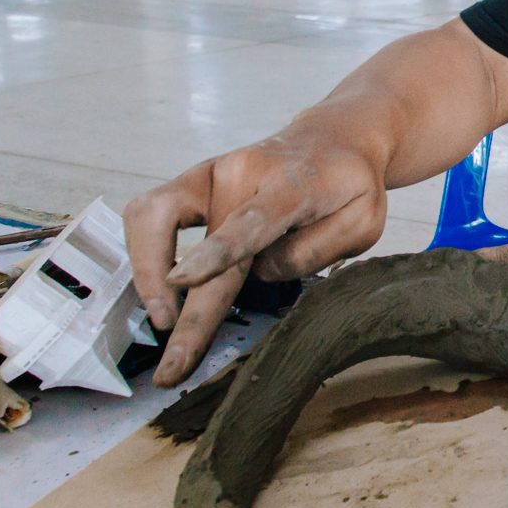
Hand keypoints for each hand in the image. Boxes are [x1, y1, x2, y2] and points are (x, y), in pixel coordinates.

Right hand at [124, 128, 388, 386]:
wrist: (333, 140)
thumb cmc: (349, 186)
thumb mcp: (363, 222)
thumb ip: (315, 249)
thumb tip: (259, 270)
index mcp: (292, 184)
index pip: (251, 221)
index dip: (216, 252)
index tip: (184, 281)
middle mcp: (242, 172)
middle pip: (202, 244)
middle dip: (184, 309)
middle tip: (171, 367)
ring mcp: (210, 172)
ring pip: (153, 217)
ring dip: (147, 272)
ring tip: (162, 320)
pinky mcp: (191, 180)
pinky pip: (150, 212)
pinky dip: (144, 251)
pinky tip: (159, 288)